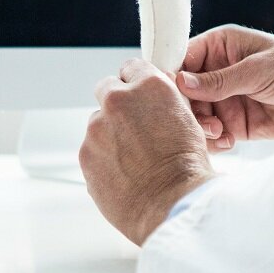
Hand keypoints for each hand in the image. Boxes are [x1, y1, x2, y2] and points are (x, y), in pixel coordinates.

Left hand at [80, 59, 216, 244]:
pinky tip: (124, 174)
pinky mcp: (85, 155)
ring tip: (134, 160)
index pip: (132, 67)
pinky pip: (92, 150)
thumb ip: (164, 102)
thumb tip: (154, 99)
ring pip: (98, 123)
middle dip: (117, 103)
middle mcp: (118, 100)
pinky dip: (104, 158)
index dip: (136, 83)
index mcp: (149, 86)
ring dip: (110, 135)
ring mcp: (97, 128)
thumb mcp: (189, 122)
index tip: (137, 95)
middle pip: (107, 89)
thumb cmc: (187, 169)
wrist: (172, 205)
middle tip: (133, 127)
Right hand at [177, 25, 273, 150]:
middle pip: (185, 92)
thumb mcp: (256, 70)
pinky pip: (214, 135)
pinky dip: (215, 141)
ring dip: (201, 127)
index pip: (183, 58)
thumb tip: (180, 82)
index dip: (172, 76)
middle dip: (188, 108)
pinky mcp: (236, 124)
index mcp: (221, 46)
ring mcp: (227, 99)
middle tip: (199, 120)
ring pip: (197, 116)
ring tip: (218, 132)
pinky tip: (227, 141)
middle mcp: (219, 71)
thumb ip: (219, 80)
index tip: (167, 94)